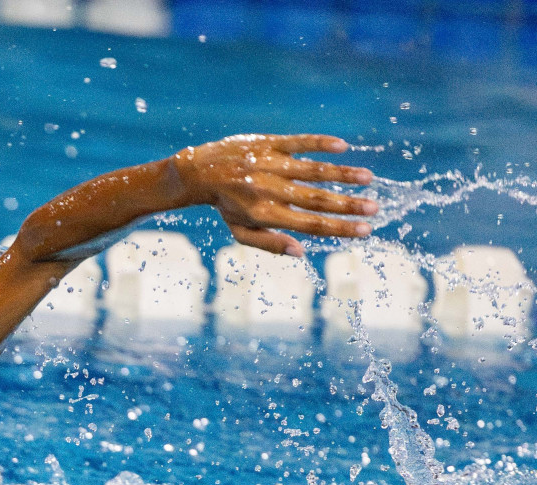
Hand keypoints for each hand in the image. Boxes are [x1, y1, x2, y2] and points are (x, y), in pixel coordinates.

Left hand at [170, 134, 375, 256]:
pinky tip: (342, 147)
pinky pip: (298, 142)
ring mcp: (269, 165)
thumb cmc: (225, 206)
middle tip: (375, 208)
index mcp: (266, 215)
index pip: (310, 225)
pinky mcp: (268, 143)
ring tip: (368, 178)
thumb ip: (270, 243)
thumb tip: (302, 253)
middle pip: (317, 200)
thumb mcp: (241, 232)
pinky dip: (320, 143)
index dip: (339, 229)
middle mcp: (269, 191)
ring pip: (312, 170)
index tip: (365, 231)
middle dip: (348, 206)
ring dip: (342, 174)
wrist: (198, 173)